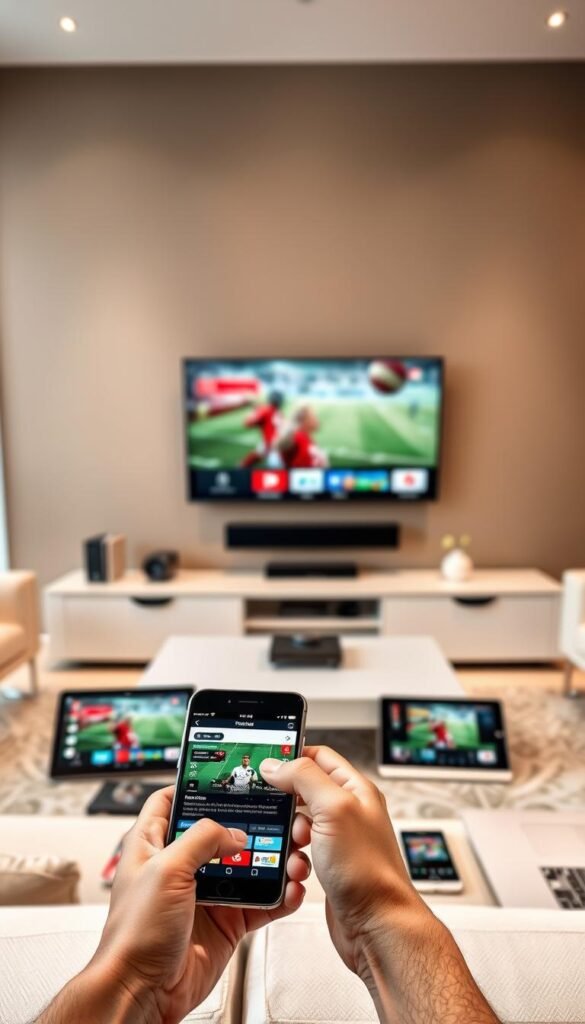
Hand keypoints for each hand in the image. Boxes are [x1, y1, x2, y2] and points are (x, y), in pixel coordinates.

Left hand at [86, 786, 308, 1023]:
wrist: (143, 992)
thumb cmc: (135, 934)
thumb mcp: (165, 870)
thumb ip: (202, 839)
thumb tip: (233, 833)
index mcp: (153, 845)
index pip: (171, 801)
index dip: (194, 786)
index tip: (223, 776)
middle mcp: (180, 866)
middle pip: (219, 831)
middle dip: (249, 823)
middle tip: (275, 814)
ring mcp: (205, 893)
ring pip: (245, 865)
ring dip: (271, 860)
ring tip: (291, 854)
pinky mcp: (224, 921)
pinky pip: (259, 902)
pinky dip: (278, 896)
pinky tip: (290, 889)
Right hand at [260, 747, 427, 977]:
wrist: (377, 926)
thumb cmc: (367, 871)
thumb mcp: (334, 809)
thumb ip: (305, 778)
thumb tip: (277, 764)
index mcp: (356, 789)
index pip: (319, 756)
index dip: (292, 756)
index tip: (266, 763)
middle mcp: (349, 812)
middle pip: (305, 790)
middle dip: (286, 801)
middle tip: (276, 810)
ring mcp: (339, 840)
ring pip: (299, 823)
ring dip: (289, 833)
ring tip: (296, 843)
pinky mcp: (329, 865)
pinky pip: (300, 852)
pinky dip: (293, 857)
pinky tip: (297, 865)